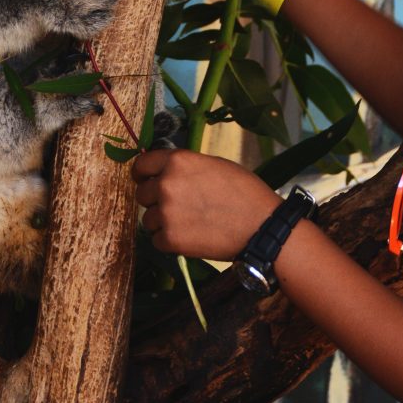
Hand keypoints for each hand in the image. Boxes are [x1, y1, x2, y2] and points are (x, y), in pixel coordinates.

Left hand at [132, 148, 277, 259]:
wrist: (261, 226)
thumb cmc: (244, 192)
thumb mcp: (214, 165)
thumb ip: (185, 167)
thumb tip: (166, 172)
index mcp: (177, 161)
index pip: (141, 165)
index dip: (143, 174)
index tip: (145, 180)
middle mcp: (166, 184)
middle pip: (142, 194)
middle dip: (155, 200)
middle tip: (178, 207)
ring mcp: (166, 213)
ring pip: (148, 219)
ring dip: (162, 222)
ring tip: (189, 224)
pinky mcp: (170, 239)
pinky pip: (156, 240)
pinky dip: (169, 241)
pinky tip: (190, 237)